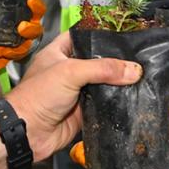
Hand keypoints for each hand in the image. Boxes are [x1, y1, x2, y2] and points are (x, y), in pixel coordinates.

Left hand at [0, 0, 45, 74]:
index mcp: (15, 15)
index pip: (34, 10)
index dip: (37, 5)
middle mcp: (18, 31)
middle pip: (34, 31)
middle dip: (31, 30)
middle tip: (22, 27)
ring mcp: (12, 46)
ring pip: (22, 49)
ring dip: (16, 50)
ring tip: (6, 51)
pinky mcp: (2, 60)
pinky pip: (5, 63)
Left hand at [3, 32, 140, 164]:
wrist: (28, 132)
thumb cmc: (37, 96)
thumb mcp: (70, 72)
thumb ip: (103, 68)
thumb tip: (133, 70)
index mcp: (58, 53)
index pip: (81, 37)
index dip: (99, 35)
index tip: (121, 36)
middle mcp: (68, 71)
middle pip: (96, 62)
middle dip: (114, 62)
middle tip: (137, 58)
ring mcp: (76, 92)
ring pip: (102, 84)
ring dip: (117, 83)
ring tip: (140, 76)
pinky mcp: (83, 112)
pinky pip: (103, 105)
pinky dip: (115, 103)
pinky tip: (131, 97)